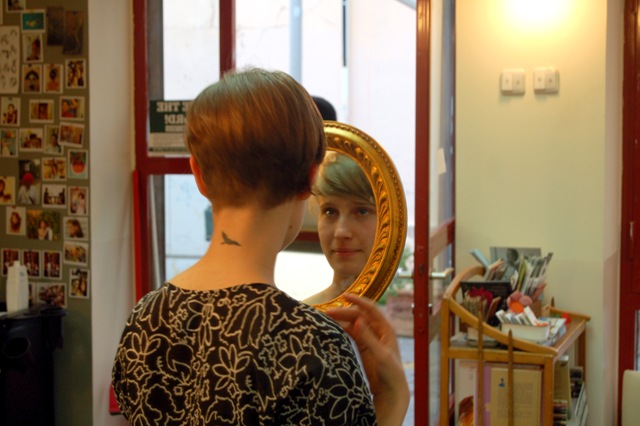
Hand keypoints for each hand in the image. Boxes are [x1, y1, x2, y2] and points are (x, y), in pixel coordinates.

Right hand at [326, 293, 409, 425]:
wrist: (391, 390)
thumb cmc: (391, 372)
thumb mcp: (380, 354)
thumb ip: (368, 337)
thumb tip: (358, 319)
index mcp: (386, 328)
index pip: (371, 309)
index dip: (358, 300)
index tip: (344, 295)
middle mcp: (378, 330)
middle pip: (359, 315)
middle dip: (344, 312)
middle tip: (327, 312)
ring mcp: (370, 338)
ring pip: (354, 323)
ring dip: (341, 319)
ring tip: (326, 318)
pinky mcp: (363, 346)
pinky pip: (351, 333)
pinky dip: (342, 329)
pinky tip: (332, 328)